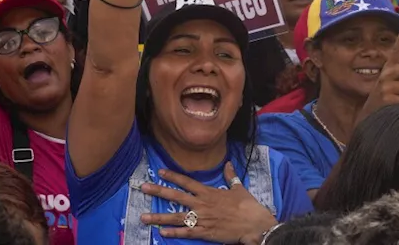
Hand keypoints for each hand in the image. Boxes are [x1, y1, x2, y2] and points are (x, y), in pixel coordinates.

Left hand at [138, 163, 278, 243]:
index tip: (160, 172)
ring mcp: (202, 219)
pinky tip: (162, 232)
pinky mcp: (205, 233)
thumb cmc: (248, 206)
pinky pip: (187, 233)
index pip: (187, 182)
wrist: (255, 224)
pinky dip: (174, 233)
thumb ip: (230, 176)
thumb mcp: (239, 189)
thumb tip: (228, 164)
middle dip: (158, 191)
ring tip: (144, 217)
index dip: (173, 176)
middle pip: (176, 196)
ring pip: (177, 217)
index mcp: (209, 192)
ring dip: (159, 217)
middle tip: (143, 188)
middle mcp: (202, 204)